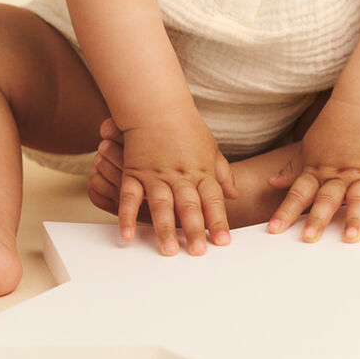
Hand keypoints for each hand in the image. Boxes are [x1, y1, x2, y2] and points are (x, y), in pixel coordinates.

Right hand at [118, 111, 237, 256]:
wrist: (157, 105)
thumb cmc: (186, 127)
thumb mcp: (211, 148)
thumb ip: (222, 174)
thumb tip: (233, 195)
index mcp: (201, 172)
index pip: (213, 201)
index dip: (218, 222)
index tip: (223, 242)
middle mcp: (180, 176)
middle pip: (189, 206)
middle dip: (194, 230)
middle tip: (198, 253)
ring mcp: (156, 175)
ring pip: (161, 205)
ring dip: (164, 229)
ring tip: (169, 251)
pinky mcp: (134, 173)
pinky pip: (129, 198)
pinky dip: (127, 217)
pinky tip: (126, 236)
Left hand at [265, 98, 359, 242]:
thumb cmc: (333, 128)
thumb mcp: (309, 147)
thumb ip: (295, 170)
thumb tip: (272, 182)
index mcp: (317, 170)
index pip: (298, 193)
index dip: (286, 211)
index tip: (275, 229)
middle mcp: (338, 175)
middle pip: (326, 199)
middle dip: (318, 219)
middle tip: (309, 238)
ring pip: (357, 199)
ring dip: (353, 218)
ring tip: (351, 238)